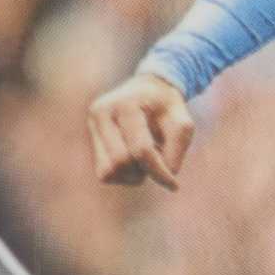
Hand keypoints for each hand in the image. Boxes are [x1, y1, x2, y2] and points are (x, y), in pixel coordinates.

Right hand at [86, 72, 194, 190]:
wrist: (148, 90)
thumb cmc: (167, 108)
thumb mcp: (183, 124)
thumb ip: (176, 151)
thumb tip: (165, 179)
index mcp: (125, 104)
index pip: (141, 150)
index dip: (159, 171)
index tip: (174, 184)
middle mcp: (101, 113)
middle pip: (121, 163)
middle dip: (144, 171)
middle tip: (159, 160)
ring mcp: (92, 125)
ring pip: (108, 172)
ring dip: (132, 175)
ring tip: (146, 158)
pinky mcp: (91, 138)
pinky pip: (104, 173)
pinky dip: (123, 174)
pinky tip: (135, 159)